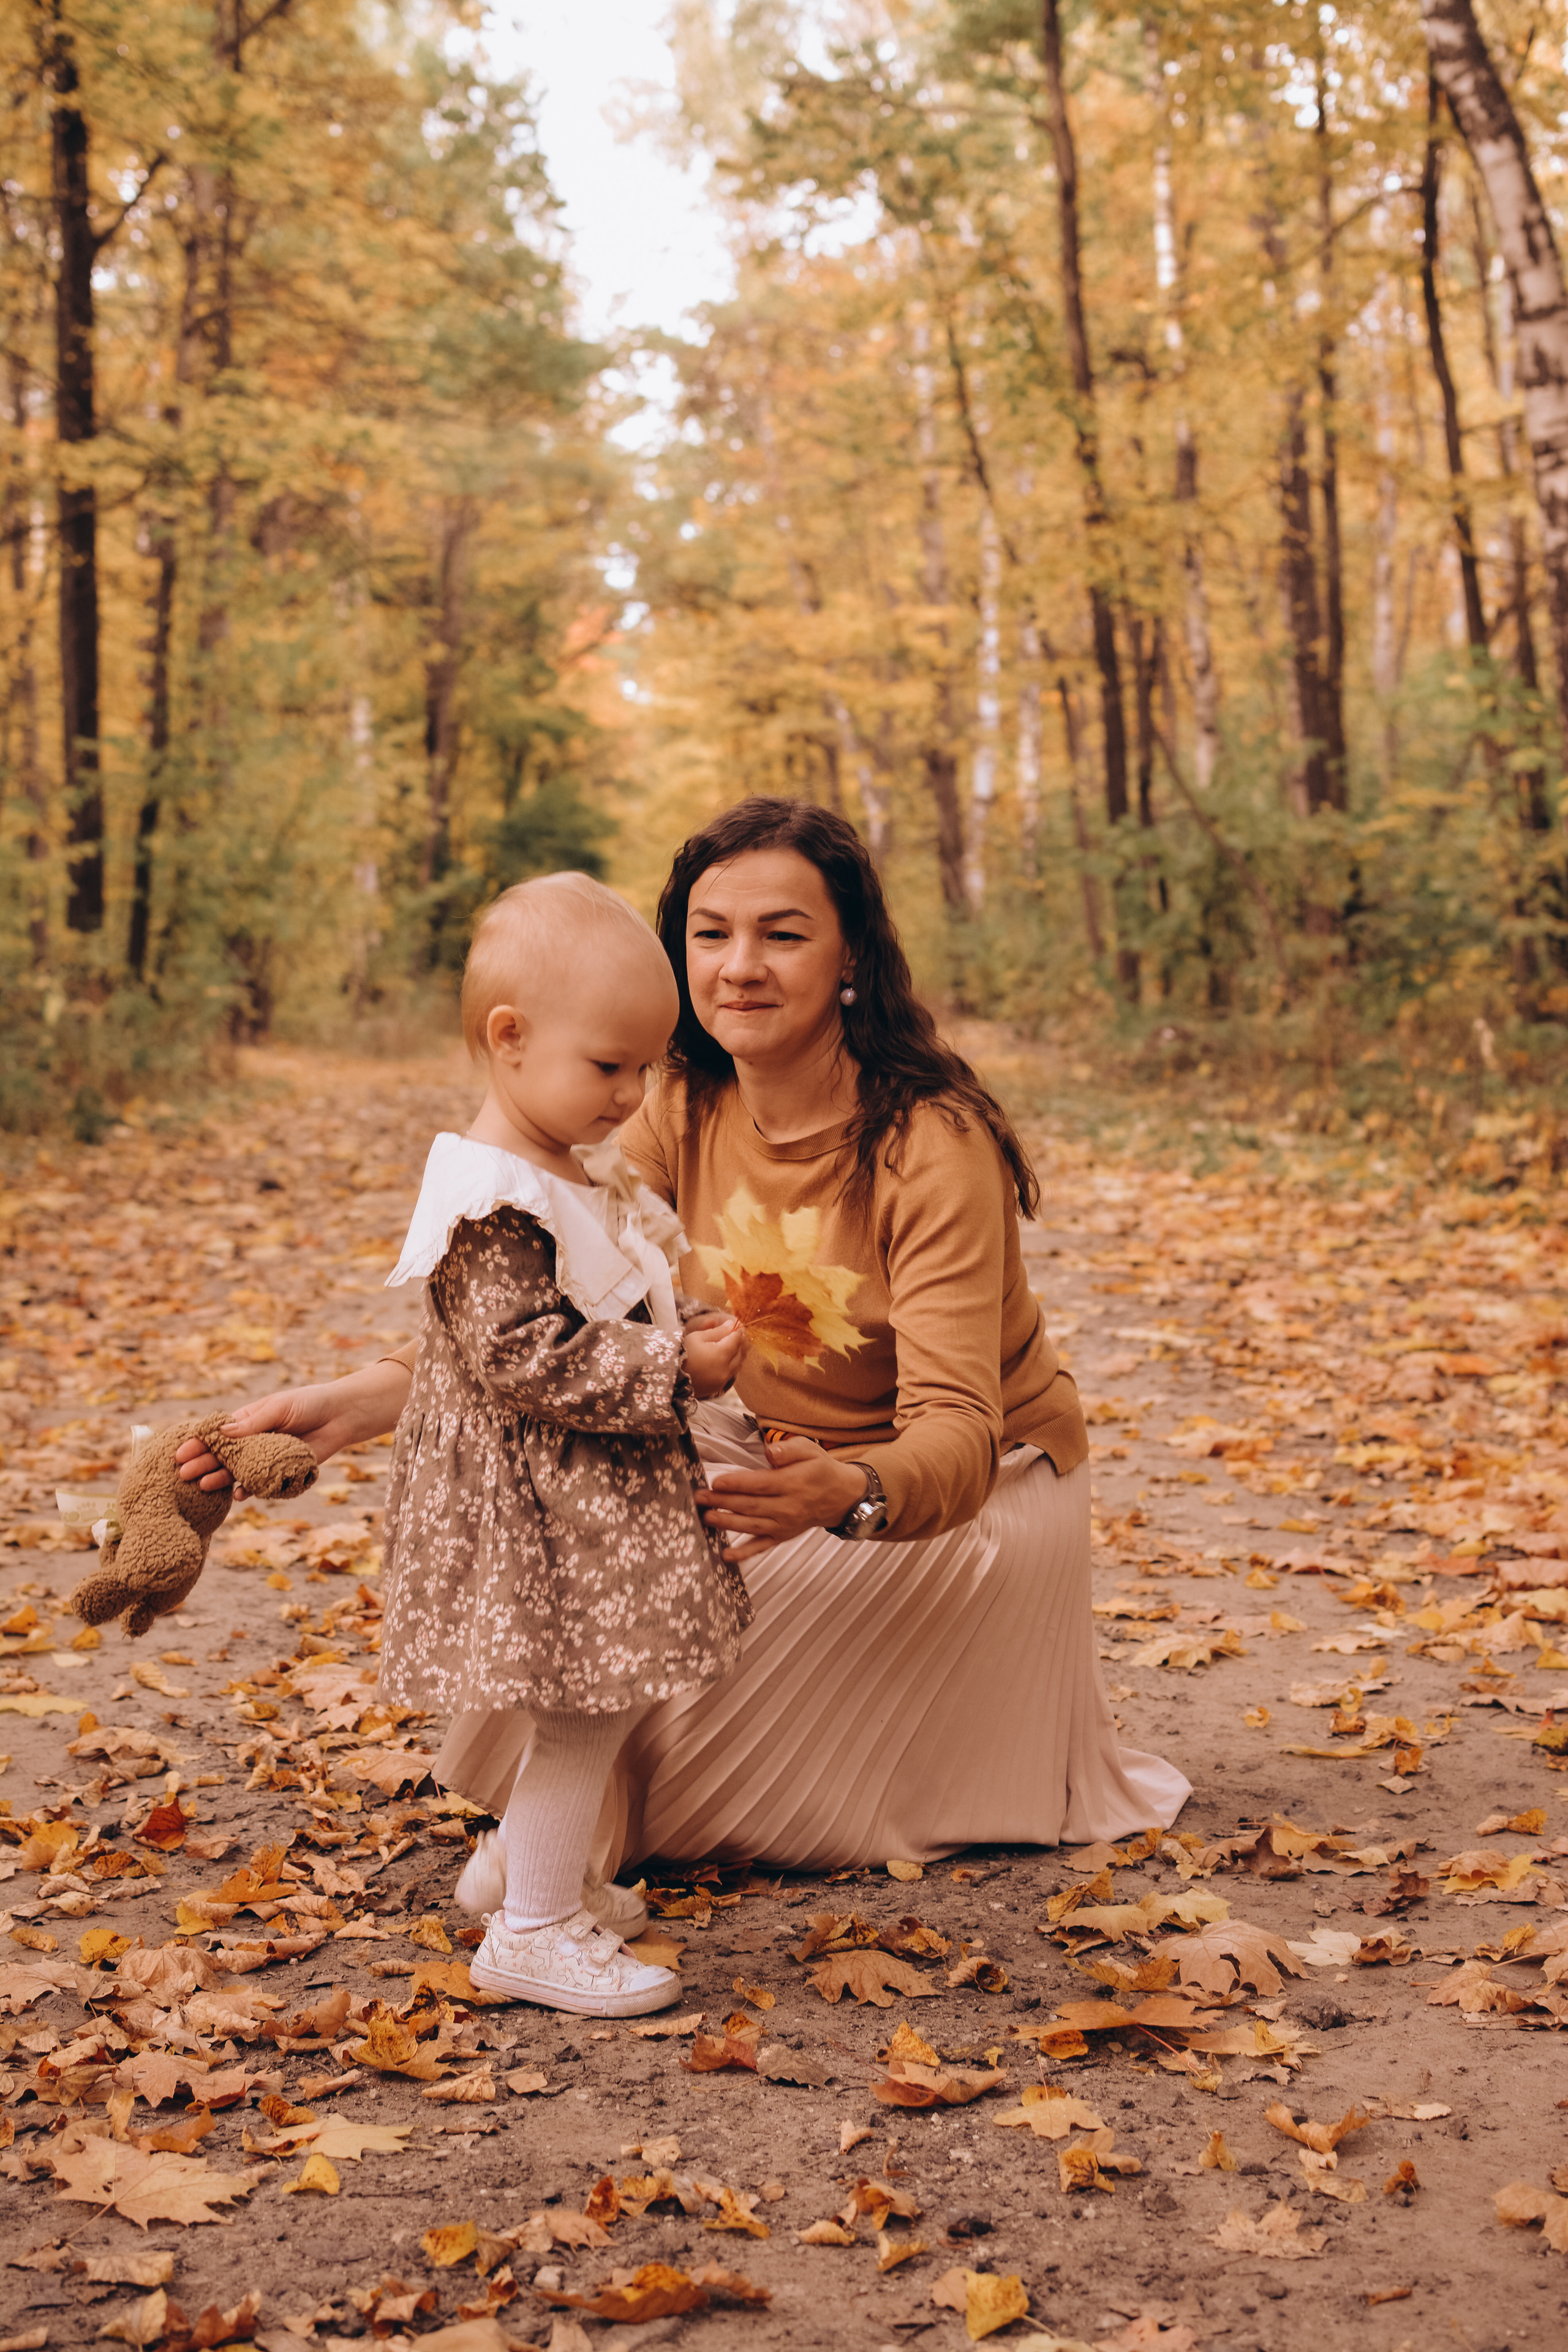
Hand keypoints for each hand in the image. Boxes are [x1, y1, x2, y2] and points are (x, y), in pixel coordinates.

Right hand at [174, 1360, 412, 1493]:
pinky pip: (260, 1485)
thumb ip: (252, 1423)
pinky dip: (249, 1490)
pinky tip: (239, 1495)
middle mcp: (252, 1442)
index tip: (180, 1452)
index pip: (216, 1434)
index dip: (198, 1443)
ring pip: (237, 1472)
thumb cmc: (308, 1403)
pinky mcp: (280, 1473)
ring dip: (220, 1479)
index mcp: (246, 1421)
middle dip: (202, 1464)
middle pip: (221, 1455)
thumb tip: (222, 1432)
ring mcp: (265, 1458)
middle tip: (183, 1474)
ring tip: (205, 1486)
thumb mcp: (278, 1407)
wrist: (340, 1416)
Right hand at [682, 1315, 746, 1399]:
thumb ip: (717, 1331)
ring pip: (738, 1365)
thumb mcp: (697, 1337)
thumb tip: (732, 1325)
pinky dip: (731, 1365)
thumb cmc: (682, 1353)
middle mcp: (725, 1369)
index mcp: (721, 1354)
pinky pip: (730, 1374)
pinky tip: (725, 1359)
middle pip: (740, 1353)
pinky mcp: (718, 1387)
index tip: (736, 1325)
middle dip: (740, 1342)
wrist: (670, 1377)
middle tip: (736, 1334)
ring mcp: (722, 1380)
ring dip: (737, 1354)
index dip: (737, 1331)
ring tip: (731, 1345)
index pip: (736, 1340)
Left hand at [697, 1436, 868, 1562]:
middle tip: (701, 1497)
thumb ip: (788, 1449)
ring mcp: (784, 1524)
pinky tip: (726, 1555)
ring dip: (727, 1523)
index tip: (717, 1481)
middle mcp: (788, 1506)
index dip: (737, 1484)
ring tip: (706, 1517)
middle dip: (723, 1502)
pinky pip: (761, 1546)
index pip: (760, 1484)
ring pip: (751, 1525)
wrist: (840, 1497)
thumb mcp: (810, 1450)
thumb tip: (770, 1452)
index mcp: (792, 1483)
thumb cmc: (820, 1470)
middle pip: (751, 1505)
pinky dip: (744, 1553)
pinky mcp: (782, 1536)